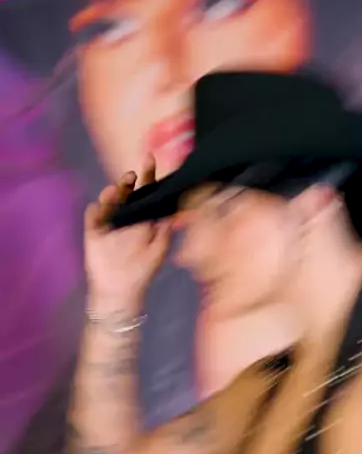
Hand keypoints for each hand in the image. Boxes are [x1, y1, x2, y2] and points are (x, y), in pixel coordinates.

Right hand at [84, 154, 171, 309]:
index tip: (151, 160)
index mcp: (143, 217)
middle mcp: (125, 216)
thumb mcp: (160, 249)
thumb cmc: (143, 271)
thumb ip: (167, 228)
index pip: (146, 191)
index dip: (148, 176)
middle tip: (131, 175)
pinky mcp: (93, 233)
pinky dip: (94, 212)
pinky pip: (92, 217)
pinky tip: (98, 209)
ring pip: (107, 200)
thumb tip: (177, 204)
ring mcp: (108, 223)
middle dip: (127, 181)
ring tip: (114, 191)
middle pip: (125, 192)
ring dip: (110, 193)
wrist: (121, 293)